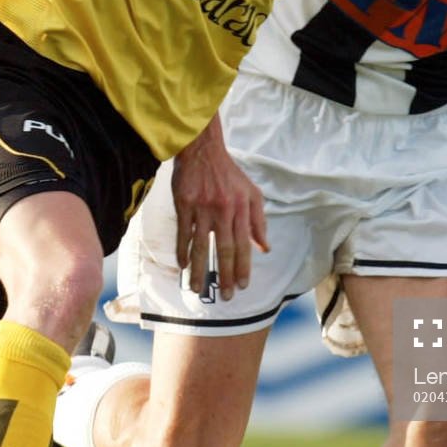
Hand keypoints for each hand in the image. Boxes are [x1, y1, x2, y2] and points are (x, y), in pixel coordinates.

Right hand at [170, 120, 268, 300]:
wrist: (203, 150)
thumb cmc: (229, 174)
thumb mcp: (252, 193)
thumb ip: (259, 221)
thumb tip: (264, 248)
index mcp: (242, 209)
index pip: (244, 244)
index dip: (244, 267)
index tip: (242, 286)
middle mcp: (224, 210)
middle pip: (225, 249)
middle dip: (225, 275)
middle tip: (225, 296)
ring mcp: (203, 208)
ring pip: (202, 245)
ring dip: (200, 269)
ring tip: (197, 289)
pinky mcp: (184, 204)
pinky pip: (183, 232)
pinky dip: (183, 250)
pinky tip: (182, 265)